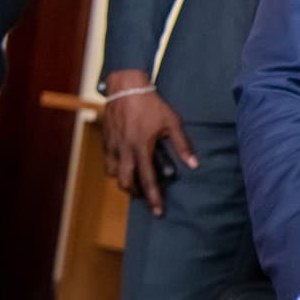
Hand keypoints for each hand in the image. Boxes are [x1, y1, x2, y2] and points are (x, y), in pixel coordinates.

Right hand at [99, 71, 196, 215]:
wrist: (126, 87)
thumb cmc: (151, 104)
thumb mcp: (172, 123)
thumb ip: (183, 145)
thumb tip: (194, 165)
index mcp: (141, 148)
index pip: (147, 180)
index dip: (153, 198)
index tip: (158, 212)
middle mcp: (123, 150)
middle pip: (125, 182)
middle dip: (135, 193)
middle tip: (146, 197)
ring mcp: (112, 145)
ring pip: (112, 173)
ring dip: (123, 180)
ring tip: (135, 182)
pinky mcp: (105, 139)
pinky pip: (107, 160)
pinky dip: (115, 167)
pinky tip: (125, 164)